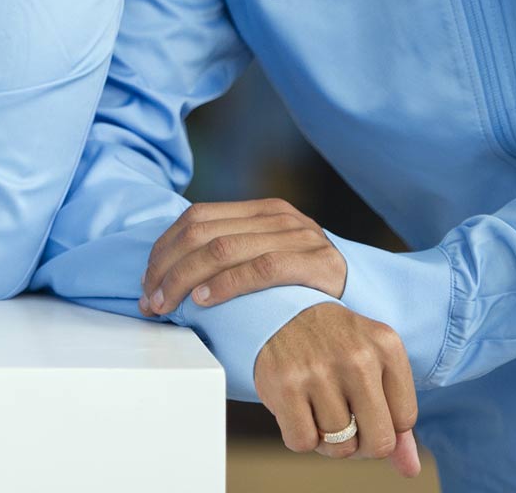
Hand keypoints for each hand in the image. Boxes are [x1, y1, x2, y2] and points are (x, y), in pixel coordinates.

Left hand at [140, 198, 343, 314]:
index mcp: (259, 210)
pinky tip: (204, 301)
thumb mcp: (269, 258)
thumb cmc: (305, 286)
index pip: (195, 218)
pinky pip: (261, 269)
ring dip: (185, 280)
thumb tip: (166, 276)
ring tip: (167, 305)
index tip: (146, 281)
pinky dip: (226, 285)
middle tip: (150, 300)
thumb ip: (230, 256)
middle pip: (202, 233)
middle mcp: (276, 216)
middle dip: (167, 268)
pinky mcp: (317, 262)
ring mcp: (298, 236)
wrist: (369, 294)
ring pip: (223, 249)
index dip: (164, 249)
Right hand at [255, 303, 420, 477]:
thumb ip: (396, 416)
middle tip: (345, 418)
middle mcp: (356, 356)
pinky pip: (303, 442)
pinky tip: (298, 408)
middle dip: (361, 442)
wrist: (278, 310)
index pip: (404, 420)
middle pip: (378, 442)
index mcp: (386, 345)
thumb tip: (410, 469)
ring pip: (340, 447)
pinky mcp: (284, 384)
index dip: (384, 423)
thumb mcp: (374, 363)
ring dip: (328, 439)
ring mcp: (318, 370)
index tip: (365, 404)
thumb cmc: (334, 345)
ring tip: (318, 407)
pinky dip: (300, 435)